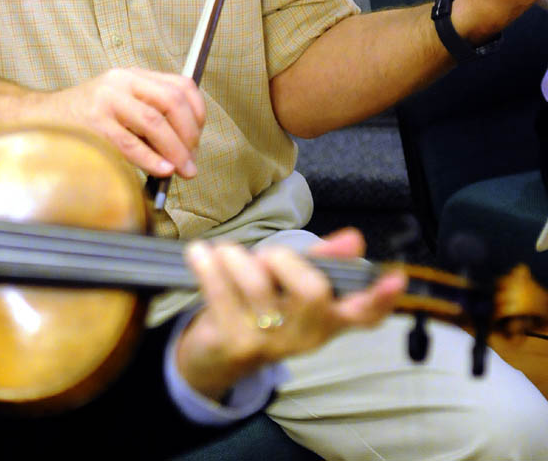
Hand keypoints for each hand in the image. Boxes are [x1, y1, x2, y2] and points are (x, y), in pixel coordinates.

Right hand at [13, 67, 204, 178]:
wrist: (40, 119)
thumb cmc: (83, 118)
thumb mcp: (120, 103)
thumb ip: (150, 113)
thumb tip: (186, 144)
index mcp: (132, 75)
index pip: (179, 85)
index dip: (197, 112)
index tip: (199, 135)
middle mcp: (121, 82)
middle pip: (171, 102)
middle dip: (189, 134)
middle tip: (192, 159)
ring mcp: (106, 101)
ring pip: (154, 121)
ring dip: (175, 149)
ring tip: (181, 169)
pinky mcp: (93, 123)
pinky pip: (129, 142)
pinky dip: (151, 158)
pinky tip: (161, 169)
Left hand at [175, 228, 403, 400]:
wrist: (217, 356)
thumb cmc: (262, 306)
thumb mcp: (292, 284)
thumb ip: (321, 259)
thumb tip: (355, 239)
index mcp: (327, 321)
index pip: (364, 315)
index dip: (381, 299)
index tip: (395, 279)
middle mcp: (305, 337)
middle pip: (312, 291)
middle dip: (284, 259)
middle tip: (266, 255)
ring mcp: (270, 344)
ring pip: (259, 285)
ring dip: (236, 257)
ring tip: (225, 253)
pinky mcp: (235, 344)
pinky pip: (220, 292)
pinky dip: (207, 265)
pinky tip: (200, 254)